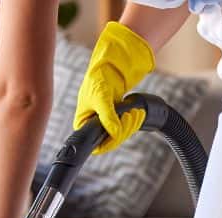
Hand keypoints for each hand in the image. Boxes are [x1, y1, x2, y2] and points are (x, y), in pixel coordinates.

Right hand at [74, 21, 154, 153]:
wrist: (109, 68)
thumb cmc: (98, 80)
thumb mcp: (101, 98)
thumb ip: (108, 118)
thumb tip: (115, 134)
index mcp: (83, 125)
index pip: (97, 144)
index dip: (110, 141)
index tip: (120, 130)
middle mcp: (92, 127)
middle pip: (112, 141)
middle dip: (124, 129)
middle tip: (131, 115)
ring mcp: (105, 124)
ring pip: (121, 135)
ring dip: (131, 125)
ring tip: (136, 112)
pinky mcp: (115, 120)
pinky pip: (126, 128)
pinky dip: (134, 122)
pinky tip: (138, 113)